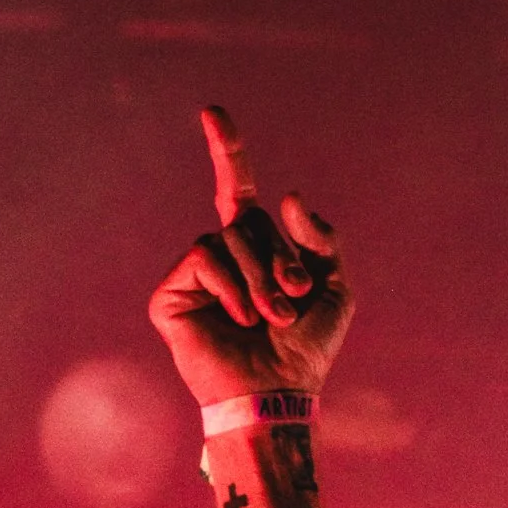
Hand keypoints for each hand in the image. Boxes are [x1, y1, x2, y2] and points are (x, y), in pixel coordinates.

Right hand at [149, 106, 352, 406]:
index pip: (235, 190)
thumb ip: (322, 240)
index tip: (212, 113)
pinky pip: (202, 257)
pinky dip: (230, 286)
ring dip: (259, 279)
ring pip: (226, 237)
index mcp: (255, 251)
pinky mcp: (171, 295)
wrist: (277, 394)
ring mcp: (193, 276)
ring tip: (269, 319)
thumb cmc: (306, 350)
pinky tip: (239, 320)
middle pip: (249, 219)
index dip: (226, 152)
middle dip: (279, 259)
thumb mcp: (336, 288)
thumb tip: (286, 196)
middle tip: (291, 304)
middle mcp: (221, 257)